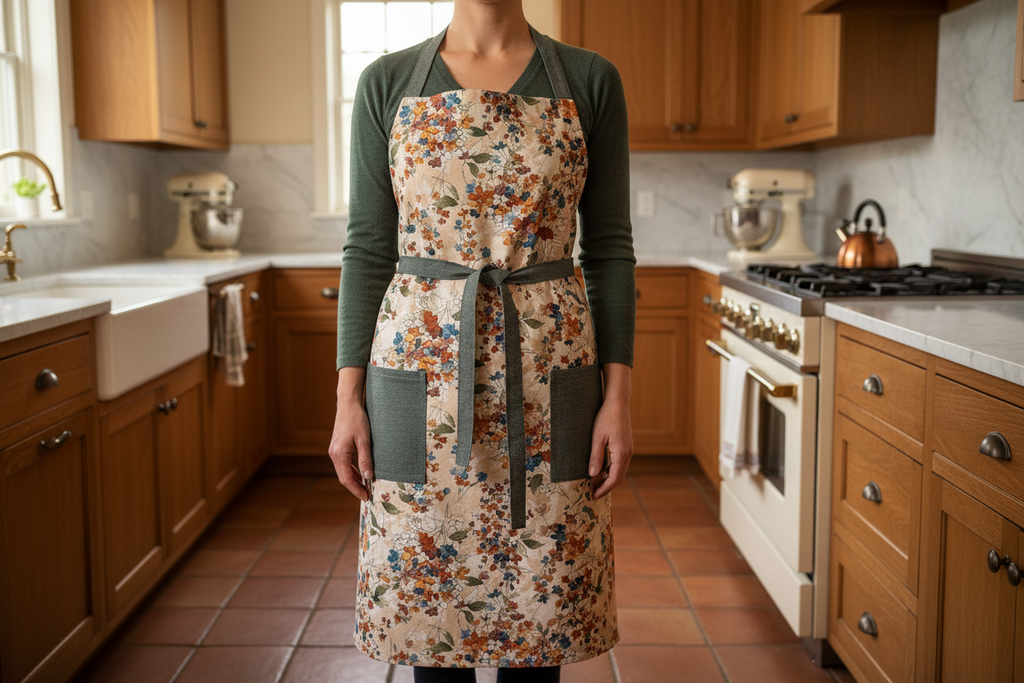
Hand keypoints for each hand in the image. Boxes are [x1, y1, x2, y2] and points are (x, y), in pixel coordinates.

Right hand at [328, 368, 372, 500]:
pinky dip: (352, 470)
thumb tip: (368, 477)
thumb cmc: (357, 420)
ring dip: (354, 479)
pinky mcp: (338, 446)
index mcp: (339, 454)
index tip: (366, 497)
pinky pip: (344, 463)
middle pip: (343, 477)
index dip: (356, 490)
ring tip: (365, 486)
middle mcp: (334, 454)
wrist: (348, 404)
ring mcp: (334, 450)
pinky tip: (360, 472)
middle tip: (367, 495)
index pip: (347, 478)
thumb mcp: (365, 440)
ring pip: (343, 470)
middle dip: (355, 487)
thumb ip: (365, 459)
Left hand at [588, 396, 633, 498]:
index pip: (614, 479)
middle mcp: (628, 454)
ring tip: (595, 484)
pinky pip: (620, 464)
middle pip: (618, 477)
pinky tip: (602, 471)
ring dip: (609, 479)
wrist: (618, 403)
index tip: (593, 496)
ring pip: (620, 471)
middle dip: (606, 487)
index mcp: (621, 453)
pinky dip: (611, 471)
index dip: (604, 489)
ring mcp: (628, 450)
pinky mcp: (626, 446)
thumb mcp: (597, 438)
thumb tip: (593, 475)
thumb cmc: (605, 418)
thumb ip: (596, 457)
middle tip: (593, 493)